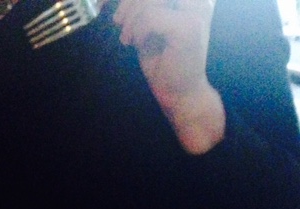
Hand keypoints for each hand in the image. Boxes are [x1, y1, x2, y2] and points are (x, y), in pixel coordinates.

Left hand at [113, 0, 224, 153]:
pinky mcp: (187, 28)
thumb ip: (141, 8)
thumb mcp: (148, 28)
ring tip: (126, 38)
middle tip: (118, 21)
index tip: (113, 9)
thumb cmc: (165, 65)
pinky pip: (150, 16)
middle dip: (129, 2)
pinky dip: (138, 30)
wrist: (181, 96)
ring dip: (131, 17)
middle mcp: (199, 0)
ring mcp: (196, 12)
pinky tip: (136, 43)